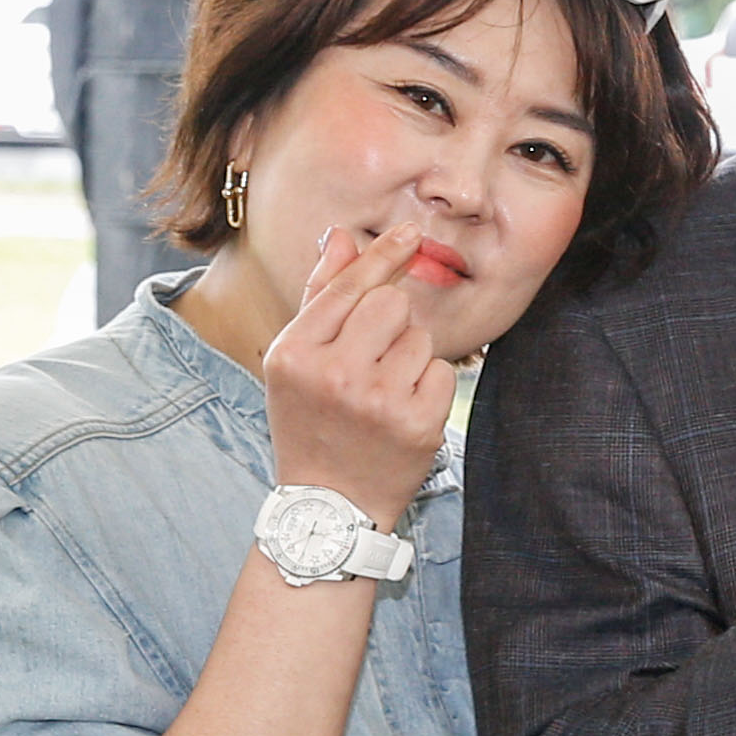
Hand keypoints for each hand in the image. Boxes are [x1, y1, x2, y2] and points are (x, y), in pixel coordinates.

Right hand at [261, 216, 452, 520]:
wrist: (328, 503)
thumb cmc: (311, 421)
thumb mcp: (296, 360)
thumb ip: (320, 295)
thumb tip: (340, 235)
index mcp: (294, 354)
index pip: (348, 287)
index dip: (382, 255)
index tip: (410, 231)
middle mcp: (333, 375)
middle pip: (391, 303)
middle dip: (391, 320)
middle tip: (373, 355)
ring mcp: (377, 402)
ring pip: (420, 336)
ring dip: (409, 355)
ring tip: (382, 390)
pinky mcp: (416, 424)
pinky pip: (441, 370)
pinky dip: (428, 385)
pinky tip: (402, 409)